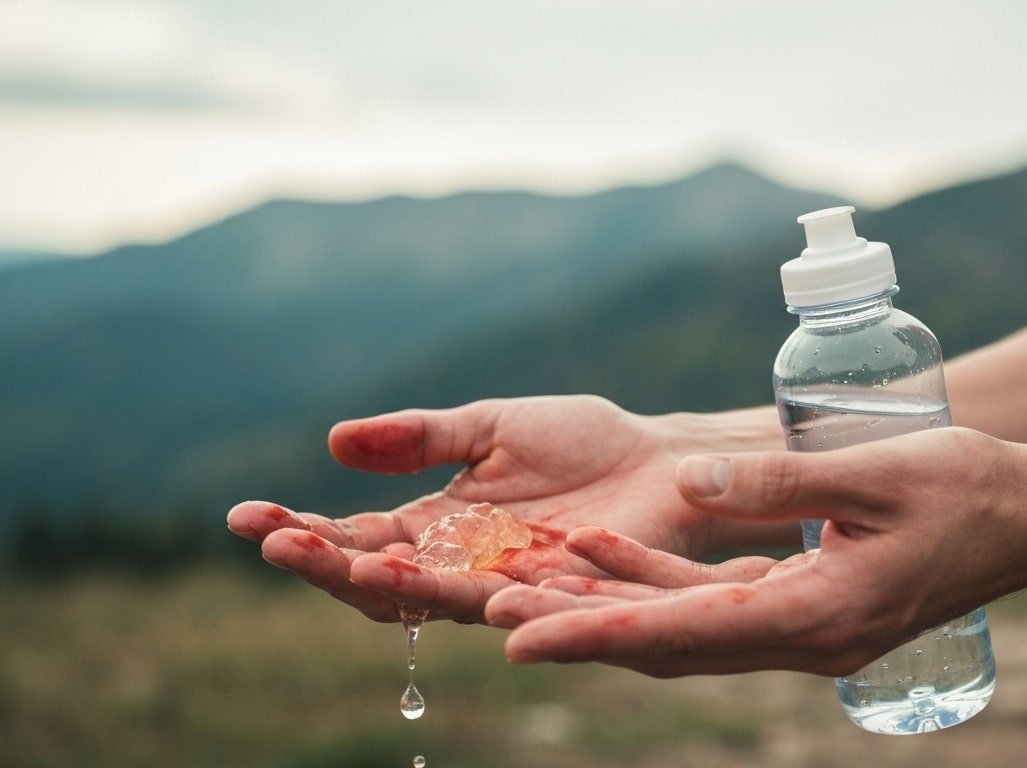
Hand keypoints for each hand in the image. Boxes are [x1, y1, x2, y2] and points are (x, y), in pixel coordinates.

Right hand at [226, 395, 782, 623]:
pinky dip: (458, 594)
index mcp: (439, 524)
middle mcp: (462, 564)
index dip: (302, 529)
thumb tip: (333, 443)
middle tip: (270, 542)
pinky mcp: (557, 591)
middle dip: (322, 562)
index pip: (357, 536)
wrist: (664, 462)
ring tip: (336, 562)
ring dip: (378, 584)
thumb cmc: (582, 443)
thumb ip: (419, 438)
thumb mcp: (490, 426)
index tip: (242, 515)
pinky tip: (419, 580)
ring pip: (430, 598)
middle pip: (378, 577)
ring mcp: (507, 583)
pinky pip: (502, 601)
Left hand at [483, 428, 1026, 676]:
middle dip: (581, 628)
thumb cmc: (970, 487)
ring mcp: (806, 625)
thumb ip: (781, 481)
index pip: (686, 634)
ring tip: (526, 581)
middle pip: (670, 643)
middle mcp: (805, 636)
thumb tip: (691, 484)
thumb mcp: (879, 471)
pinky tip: (604, 549)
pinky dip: (658, 578)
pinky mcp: (807, 602)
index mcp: (822, 614)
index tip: (520, 638)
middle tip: (493, 614)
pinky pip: (715, 600)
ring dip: (609, 605)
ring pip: (684, 626)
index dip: (597, 635)